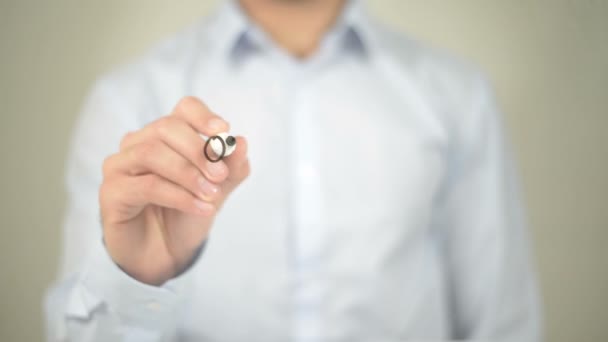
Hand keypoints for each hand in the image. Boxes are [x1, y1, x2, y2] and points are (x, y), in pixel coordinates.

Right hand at [99, 97, 249, 284]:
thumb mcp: (217, 190)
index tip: (223, 131)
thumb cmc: (187, 214)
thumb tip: (242, 143)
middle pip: (165, 128)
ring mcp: (119, 166)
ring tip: (211, 195)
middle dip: (198, 150)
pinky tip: (202, 209)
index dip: (202, 116)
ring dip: (188, 173)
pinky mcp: (111, 192)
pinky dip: (179, 196)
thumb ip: (231, 168)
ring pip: (151, 153)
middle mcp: (138, 143)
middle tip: (220, 175)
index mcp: (166, 136)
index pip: (183, 109)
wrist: (165, 253)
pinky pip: (146, 185)